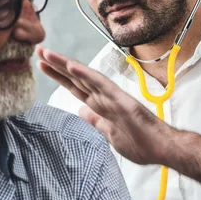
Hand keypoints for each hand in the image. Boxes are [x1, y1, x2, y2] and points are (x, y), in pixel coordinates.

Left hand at [37, 46, 173, 165]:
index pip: (75, 88)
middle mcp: (104, 98)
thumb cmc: (141, 143)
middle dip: (56, 66)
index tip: (43, 67)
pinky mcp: (120, 100)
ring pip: (84, 77)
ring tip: (46, 53)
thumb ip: (96, 121)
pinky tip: (71, 66)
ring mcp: (112, 97)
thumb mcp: (110, 133)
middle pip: (75, 79)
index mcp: (101, 106)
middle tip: (38, 51)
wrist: (161, 148)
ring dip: (65, 65)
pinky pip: (100, 84)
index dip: (59, 77)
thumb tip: (81, 111)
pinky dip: (85, 74)